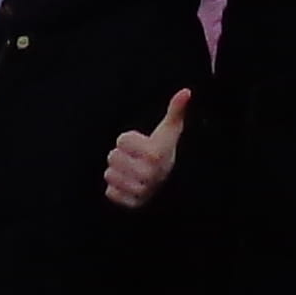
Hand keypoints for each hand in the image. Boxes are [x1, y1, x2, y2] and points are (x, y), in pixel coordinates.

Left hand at [103, 86, 191, 209]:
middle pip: (112, 157)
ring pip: (109, 174)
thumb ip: (176, 110)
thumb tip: (186, 91)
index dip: (130, 140)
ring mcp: (139, 191)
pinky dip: (117, 189)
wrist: (172, 186)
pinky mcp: (131, 203)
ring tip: (132, 172)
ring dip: (118, 172)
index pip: (121, 140)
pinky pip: (110, 192)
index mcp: (154, 154)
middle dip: (122, 156)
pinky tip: (129, 186)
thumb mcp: (171, 131)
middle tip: (136, 160)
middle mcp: (147, 174)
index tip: (142, 145)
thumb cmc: (166, 152)